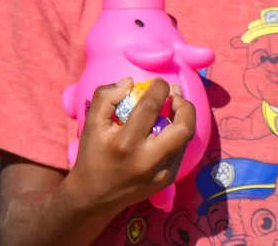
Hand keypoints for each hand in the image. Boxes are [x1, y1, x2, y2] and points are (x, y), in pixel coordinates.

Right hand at [64, 80, 195, 218]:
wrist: (94, 196)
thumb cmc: (92, 155)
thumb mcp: (91, 123)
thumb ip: (106, 96)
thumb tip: (130, 82)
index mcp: (125, 143)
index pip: (151, 107)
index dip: (159, 88)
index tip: (158, 82)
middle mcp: (147, 160)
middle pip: (183, 128)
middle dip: (184, 105)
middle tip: (175, 95)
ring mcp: (160, 173)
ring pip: (186, 139)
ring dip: (184, 118)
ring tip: (175, 107)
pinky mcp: (167, 180)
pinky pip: (180, 151)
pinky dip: (177, 134)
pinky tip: (167, 128)